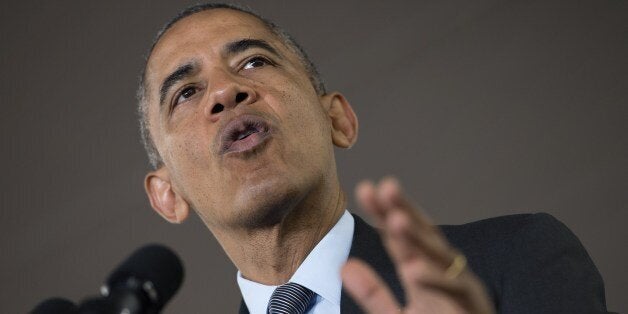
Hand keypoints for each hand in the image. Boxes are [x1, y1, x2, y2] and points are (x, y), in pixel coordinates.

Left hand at [341, 177, 494, 313]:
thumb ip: (374, 294)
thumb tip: (345, 267)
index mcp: (422, 272)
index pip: (399, 238)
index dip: (383, 214)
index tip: (365, 189)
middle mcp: (442, 273)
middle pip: (422, 236)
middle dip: (404, 210)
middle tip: (385, 186)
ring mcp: (460, 287)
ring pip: (439, 256)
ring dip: (419, 238)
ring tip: (396, 219)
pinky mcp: (473, 305)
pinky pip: (455, 289)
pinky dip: (435, 278)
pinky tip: (413, 269)